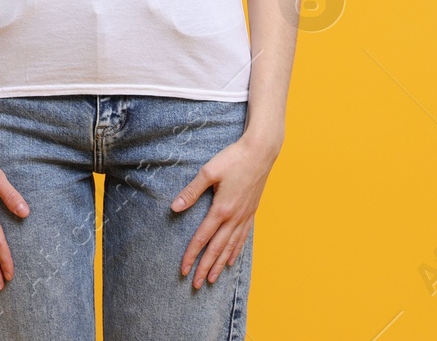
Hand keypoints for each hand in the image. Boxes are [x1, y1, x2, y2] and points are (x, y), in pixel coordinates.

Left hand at [171, 132, 279, 287]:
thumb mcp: (208, 172)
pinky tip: (230, 260)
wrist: (261, 152)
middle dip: (204, 267)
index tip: (183, 269)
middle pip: (216, 248)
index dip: (191, 255)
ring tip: (211, 279)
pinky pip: (242, 238)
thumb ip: (191, 191)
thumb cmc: (234, 158)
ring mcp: (244, 216)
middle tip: (195, 285)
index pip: (202, 238)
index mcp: (221, 209)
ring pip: (230, 247)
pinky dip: (235, 251)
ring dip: (219, 264)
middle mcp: (234, 217)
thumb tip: (174, 207)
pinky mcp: (251, 212)